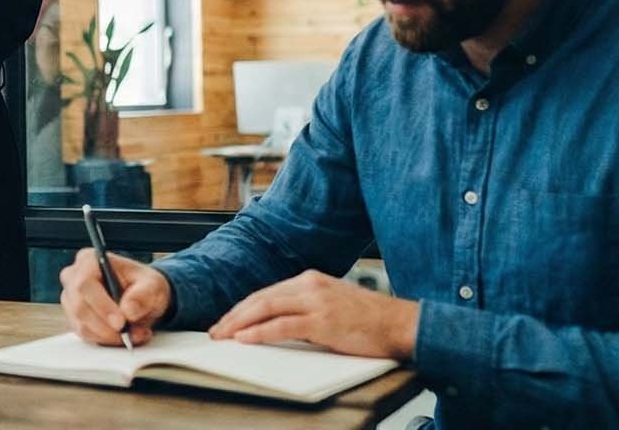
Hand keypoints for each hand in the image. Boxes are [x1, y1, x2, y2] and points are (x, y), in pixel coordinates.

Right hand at [59, 249, 169, 346]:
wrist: (142, 297)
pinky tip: (124, 336)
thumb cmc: (144, 285)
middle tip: (129, 334)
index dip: (101, 305)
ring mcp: (71, 299)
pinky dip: (106, 340)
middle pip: (80, 307)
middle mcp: (73, 277)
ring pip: (82, 324)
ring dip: (109, 336)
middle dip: (106, 326)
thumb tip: (128, 310)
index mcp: (89, 260)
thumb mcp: (153, 285)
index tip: (121, 323)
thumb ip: (143, 295)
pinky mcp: (74, 318)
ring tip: (135, 334)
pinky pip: (85, 335)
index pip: (85, 283)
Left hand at [209, 269, 417, 358]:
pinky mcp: (323, 321)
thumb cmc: (369, 320)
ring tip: (223, 336)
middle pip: (260, 298)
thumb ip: (304, 308)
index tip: (226, 321)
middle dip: (234, 316)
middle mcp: (309, 285)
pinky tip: (245, 339)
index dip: (242, 308)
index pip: (266, 293)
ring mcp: (316, 301)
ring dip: (239, 323)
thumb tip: (274, 324)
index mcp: (309, 280)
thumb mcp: (331, 304)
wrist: (401, 324)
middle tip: (216, 331)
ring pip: (265, 308)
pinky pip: (282, 325)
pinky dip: (260, 332)